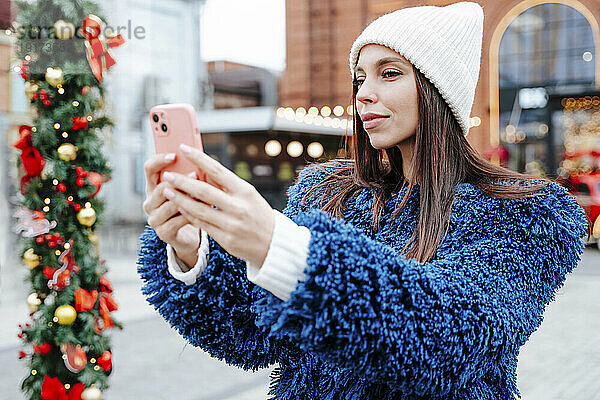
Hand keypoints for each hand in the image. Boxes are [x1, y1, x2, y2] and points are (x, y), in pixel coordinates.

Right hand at [143, 152, 199, 267]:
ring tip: (203, 193)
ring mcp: (155, 218)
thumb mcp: (188, 189)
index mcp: (153, 186)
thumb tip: (202, 161)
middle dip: (180, 180)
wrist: (189, 236)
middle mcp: (150, 202)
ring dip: (188, 198)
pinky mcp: (163, 233)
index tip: (175, 155)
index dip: (159, 160)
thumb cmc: (190, 206)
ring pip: (170, 204)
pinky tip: (203, 211)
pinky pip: (177, 221)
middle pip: (160, 186)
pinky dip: (191, 214)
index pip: (149, 168)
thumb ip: (189, 176)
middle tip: (196, 174)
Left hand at [161, 144, 274, 268]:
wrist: (274, 244)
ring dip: (180, 199)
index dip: (198, 158)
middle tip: (167, 175)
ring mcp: (231, 224)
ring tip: (167, 191)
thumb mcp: (249, 196)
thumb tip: (205, 171)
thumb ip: (227, 185)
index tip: (184, 149)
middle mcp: (238, 206)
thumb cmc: (259, 215)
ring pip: (198, 209)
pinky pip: (202, 224)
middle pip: (203, 191)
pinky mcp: (225, 239)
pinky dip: (189, 215)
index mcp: (244, 191)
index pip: (217, 170)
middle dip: (182, 182)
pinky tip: (180, 208)